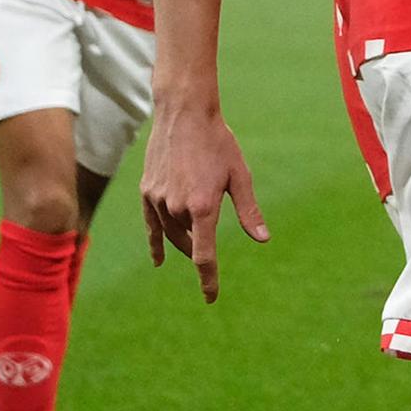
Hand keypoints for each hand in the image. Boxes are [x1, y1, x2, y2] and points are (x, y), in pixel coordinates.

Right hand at [140, 92, 267, 303]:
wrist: (184, 113)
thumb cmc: (219, 142)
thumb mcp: (240, 176)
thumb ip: (249, 210)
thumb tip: (262, 239)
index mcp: (203, 207)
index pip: (204, 256)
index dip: (208, 279)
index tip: (211, 297)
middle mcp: (177, 207)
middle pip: (190, 243)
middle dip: (200, 250)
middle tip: (211, 249)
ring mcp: (158, 199)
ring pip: (172, 232)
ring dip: (185, 239)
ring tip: (195, 234)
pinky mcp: (147, 191)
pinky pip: (151, 225)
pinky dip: (156, 242)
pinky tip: (158, 259)